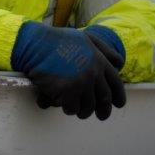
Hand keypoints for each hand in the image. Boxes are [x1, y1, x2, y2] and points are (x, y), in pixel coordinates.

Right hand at [11, 21, 125, 120]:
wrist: (34, 44)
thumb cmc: (56, 40)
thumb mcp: (84, 38)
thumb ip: (103, 49)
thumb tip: (119, 63)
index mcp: (98, 60)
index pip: (116, 82)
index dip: (119, 95)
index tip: (118, 104)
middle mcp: (93, 72)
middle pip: (104, 98)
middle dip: (104, 110)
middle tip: (102, 116)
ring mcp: (81, 82)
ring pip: (88, 107)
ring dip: (83, 111)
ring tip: (76, 109)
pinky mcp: (68, 91)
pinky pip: (72, 109)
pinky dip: (68, 109)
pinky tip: (62, 104)